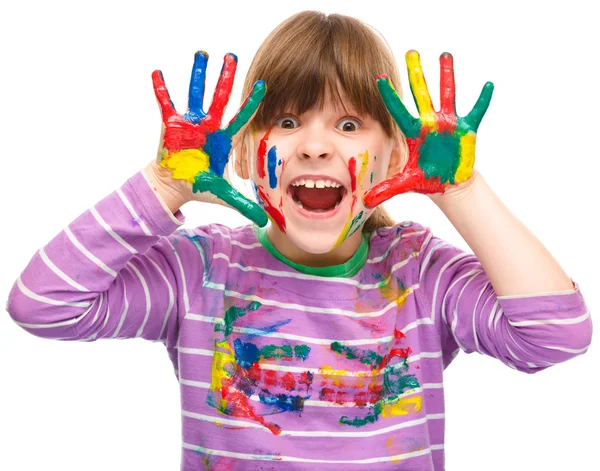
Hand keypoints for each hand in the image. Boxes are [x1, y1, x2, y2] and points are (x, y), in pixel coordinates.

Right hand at [152, 51, 267, 225]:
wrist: (173, 187)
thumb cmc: (198, 186)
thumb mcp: (222, 195)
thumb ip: (243, 205)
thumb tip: (265, 222)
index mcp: (223, 139)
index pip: (241, 118)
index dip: (251, 103)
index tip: (263, 86)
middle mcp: (208, 126)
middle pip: (220, 98)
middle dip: (226, 78)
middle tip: (233, 55)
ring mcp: (189, 123)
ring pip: (195, 93)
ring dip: (198, 75)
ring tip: (202, 53)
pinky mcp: (170, 125)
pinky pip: (165, 103)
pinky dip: (161, 88)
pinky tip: (158, 71)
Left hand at [364, 50, 493, 207]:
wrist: (448, 184)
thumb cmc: (426, 179)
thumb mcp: (406, 183)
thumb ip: (386, 189)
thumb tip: (364, 202)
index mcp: (414, 132)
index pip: (398, 111)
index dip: (390, 96)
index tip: (379, 78)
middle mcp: (429, 123)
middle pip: (421, 94)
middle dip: (416, 74)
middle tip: (411, 52)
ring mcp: (448, 123)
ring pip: (447, 94)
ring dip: (446, 75)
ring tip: (444, 54)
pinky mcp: (465, 129)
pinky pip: (476, 111)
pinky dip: (482, 100)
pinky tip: (488, 85)